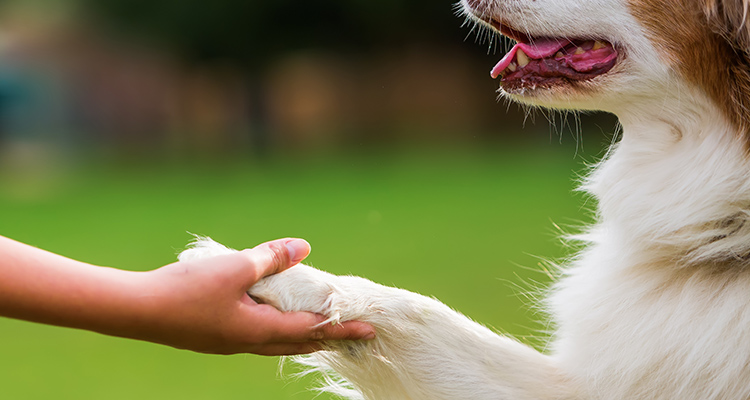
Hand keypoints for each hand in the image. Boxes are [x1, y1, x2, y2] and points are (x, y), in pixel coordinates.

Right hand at [138, 238, 375, 354]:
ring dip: (301, 335)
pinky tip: (271, 316)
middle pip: (297, 344)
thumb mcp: (235, 267)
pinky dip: (275, 328)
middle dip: (327, 338)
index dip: (341, 328)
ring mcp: (228, 342)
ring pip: (275, 342)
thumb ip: (271, 257)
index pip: (311, 331)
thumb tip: (303, 247)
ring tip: (319, 328)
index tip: (369, 330)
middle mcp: (247, 343)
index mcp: (257, 331)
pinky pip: (256, 335)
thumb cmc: (186, 289)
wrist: (135, 310)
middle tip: (352, 335)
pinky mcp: (214, 336)